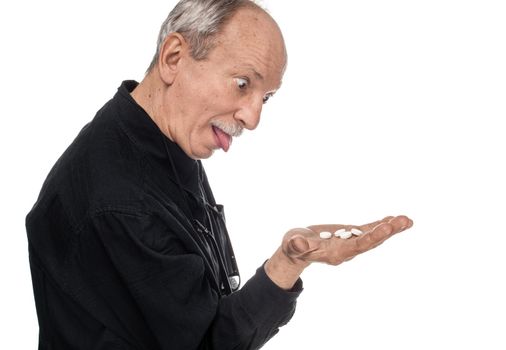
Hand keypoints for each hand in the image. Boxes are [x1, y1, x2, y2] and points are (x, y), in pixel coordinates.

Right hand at [282, 215, 412, 264]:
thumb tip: (299, 242)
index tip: (386, 228)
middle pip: (371, 241)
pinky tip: (394, 219)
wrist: (297, 249)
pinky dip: (382, 225)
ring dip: (390, 228)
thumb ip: (297, 245)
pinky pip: (369, 230)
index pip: (358, 246)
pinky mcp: (351, 235)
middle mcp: (348, 250)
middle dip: (387, 231)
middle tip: (404, 221)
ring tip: (407, 220)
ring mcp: (351, 243)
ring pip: (374, 235)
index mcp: (336, 254)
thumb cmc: (293, 246)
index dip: (372, 237)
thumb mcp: (293, 244)